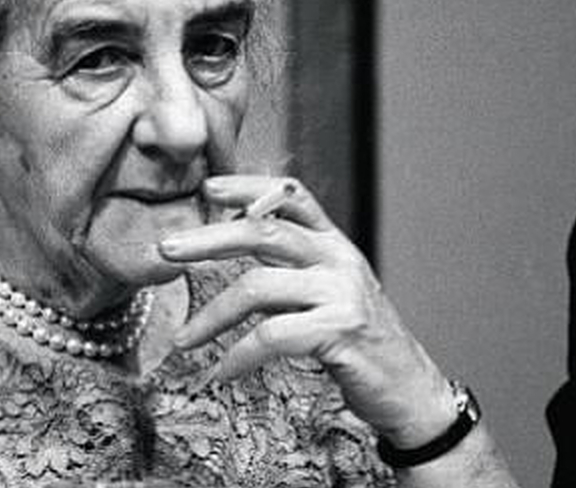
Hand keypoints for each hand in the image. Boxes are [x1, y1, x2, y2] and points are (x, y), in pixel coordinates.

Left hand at [159, 174, 457, 446]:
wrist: (409, 389)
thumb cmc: (361, 343)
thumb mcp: (330, 293)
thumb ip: (291, 268)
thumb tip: (230, 246)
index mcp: (335, 244)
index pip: (291, 196)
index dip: (249, 186)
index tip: (208, 187)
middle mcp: (339, 259)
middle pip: (264, 230)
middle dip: (208, 239)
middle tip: (165, 249)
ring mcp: (341, 293)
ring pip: (258, 286)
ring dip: (211, 316)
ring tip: (183, 339)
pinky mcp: (340, 331)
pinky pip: (272, 335)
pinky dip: (238, 356)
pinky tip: (220, 372)